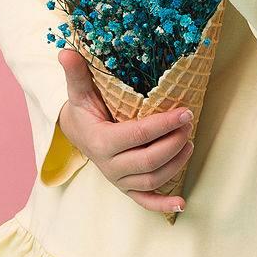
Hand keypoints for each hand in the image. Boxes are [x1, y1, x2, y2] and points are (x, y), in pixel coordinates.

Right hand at [56, 48, 195, 216]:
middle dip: (173, 143)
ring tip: (190, 142)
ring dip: (175, 164)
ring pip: (151, 180)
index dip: (163, 124)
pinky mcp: (126, 189)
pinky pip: (145, 202)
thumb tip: (66, 52)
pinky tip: (182, 202)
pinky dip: (163, 204)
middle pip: (148, 161)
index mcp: (100, 142)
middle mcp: (109, 166)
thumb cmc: (84, 109)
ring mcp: (118, 180)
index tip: (185, 111)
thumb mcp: (79, 91)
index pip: (137, 135)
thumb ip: (77, 73)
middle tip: (190, 122)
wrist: (77, 133)